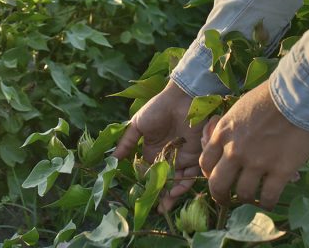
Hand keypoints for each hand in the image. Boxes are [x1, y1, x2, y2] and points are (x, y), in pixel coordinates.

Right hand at [113, 80, 203, 212]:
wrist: (182, 99)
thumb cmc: (158, 108)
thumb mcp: (138, 125)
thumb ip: (127, 142)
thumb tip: (113, 159)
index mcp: (153, 149)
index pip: (148, 172)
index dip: (144, 183)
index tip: (139, 195)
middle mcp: (168, 156)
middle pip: (164, 180)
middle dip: (159, 195)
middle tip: (155, 208)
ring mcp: (182, 157)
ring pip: (177, 180)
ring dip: (171, 194)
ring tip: (164, 205)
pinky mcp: (196, 156)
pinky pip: (191, 174)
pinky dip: (183, 184)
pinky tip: (174, 191)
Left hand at [199, 81, 308, 208]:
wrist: (297, 96)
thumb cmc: (269, 97)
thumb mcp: (239, 109)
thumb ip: (231, 130)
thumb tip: (230, 144)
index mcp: (223, 133)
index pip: (205, 163)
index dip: (209, 175)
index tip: (217, 179)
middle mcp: (235, 151)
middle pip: (217, 184)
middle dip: (221, 196)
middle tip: (227, 200)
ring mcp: (256, 163)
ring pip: (243, 193)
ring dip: (247, 199)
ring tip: (253, 198)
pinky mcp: (280, 171)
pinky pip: (268, 197)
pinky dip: (267, 203)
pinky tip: (269, 201)